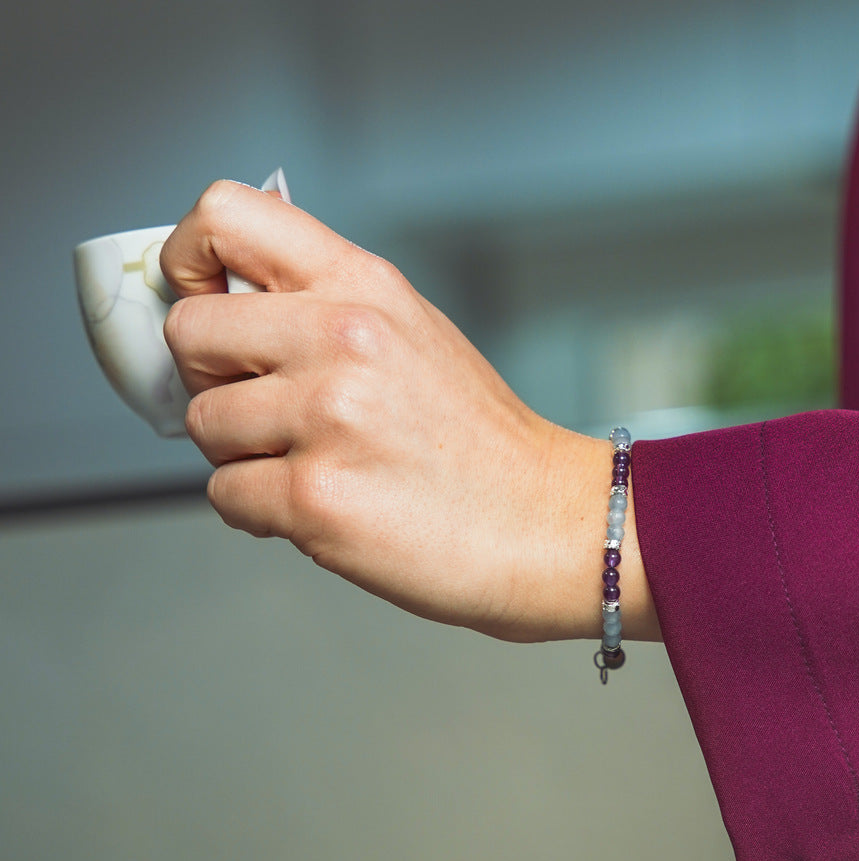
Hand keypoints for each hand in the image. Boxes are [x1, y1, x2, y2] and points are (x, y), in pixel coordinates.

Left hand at [161, 180, 657, 642]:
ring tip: (310, 464)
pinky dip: (258, 510)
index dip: (187, 260)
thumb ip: (323, 306)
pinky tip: (317, 508)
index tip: (201, 300)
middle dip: (210, 378)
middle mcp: (341, 337)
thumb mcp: (412, 332)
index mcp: (363, 285)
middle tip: (259, 406)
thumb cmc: (482, 440)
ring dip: (240, 454)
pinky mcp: (315, 497)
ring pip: (202, 425)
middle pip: (189, 332)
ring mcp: (327, 417)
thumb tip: (226, 310)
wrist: (546, 521)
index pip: (223, 215)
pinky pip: (224, 496)